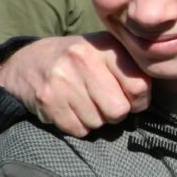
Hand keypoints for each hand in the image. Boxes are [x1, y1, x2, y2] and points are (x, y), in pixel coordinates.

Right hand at [0, 32, 150, 137]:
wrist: (29, 62)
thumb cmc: (80, 61)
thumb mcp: (107, 53)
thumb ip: (132, 69)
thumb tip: (147, 98)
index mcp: (106, 46)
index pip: (140, 87)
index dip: (139, 101)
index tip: (132, 99)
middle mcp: (83, 58)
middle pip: (119, 110)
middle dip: (116, 113)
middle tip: (104, 102)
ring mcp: (63, 79)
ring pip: (98, 122)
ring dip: (95, 119)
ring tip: (84, 101)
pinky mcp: (47, 99)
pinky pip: (78, 130)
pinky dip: (78, 126)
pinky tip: (70, 108)